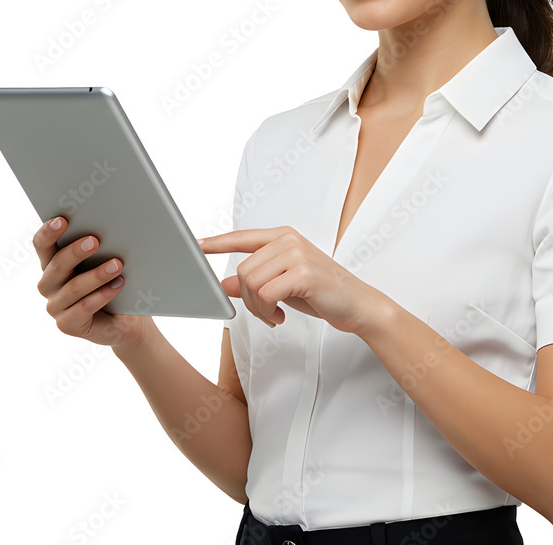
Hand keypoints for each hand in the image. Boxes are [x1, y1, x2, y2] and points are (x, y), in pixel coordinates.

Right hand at [33, 216, 150, 350]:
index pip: (42, 245)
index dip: (49, 232)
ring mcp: (55, 306)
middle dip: (75, 251)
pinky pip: (84, 308)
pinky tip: (117, 285)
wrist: (126, 318)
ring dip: (96, 275)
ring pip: (73, 287)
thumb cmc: (113, 281)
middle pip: (57, 265)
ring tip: (117, 264)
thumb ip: (98, 246)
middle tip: (95, 241)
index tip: (63, 220)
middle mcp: (49, 284)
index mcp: (52, 263)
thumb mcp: (105, 260)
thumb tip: (107, 225)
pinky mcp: (67, 324)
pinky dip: (102, 295)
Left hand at [199, 225, 386, 334]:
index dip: (217, 242)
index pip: (242, 237)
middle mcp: (288, 240)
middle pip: (242, 271)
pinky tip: (281, 316)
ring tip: (274, 314)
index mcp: (283, 237)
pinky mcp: (303, 273)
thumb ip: (253, 282)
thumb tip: (223, 285)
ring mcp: (296, 254)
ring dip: (257, 308)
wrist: (355, 304)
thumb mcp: (282, 286)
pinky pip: (266, 294)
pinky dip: (268, 312)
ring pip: (251, 284)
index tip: (196, 245)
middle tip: (265, 312)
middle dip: (247, 299)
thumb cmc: (320, 292)